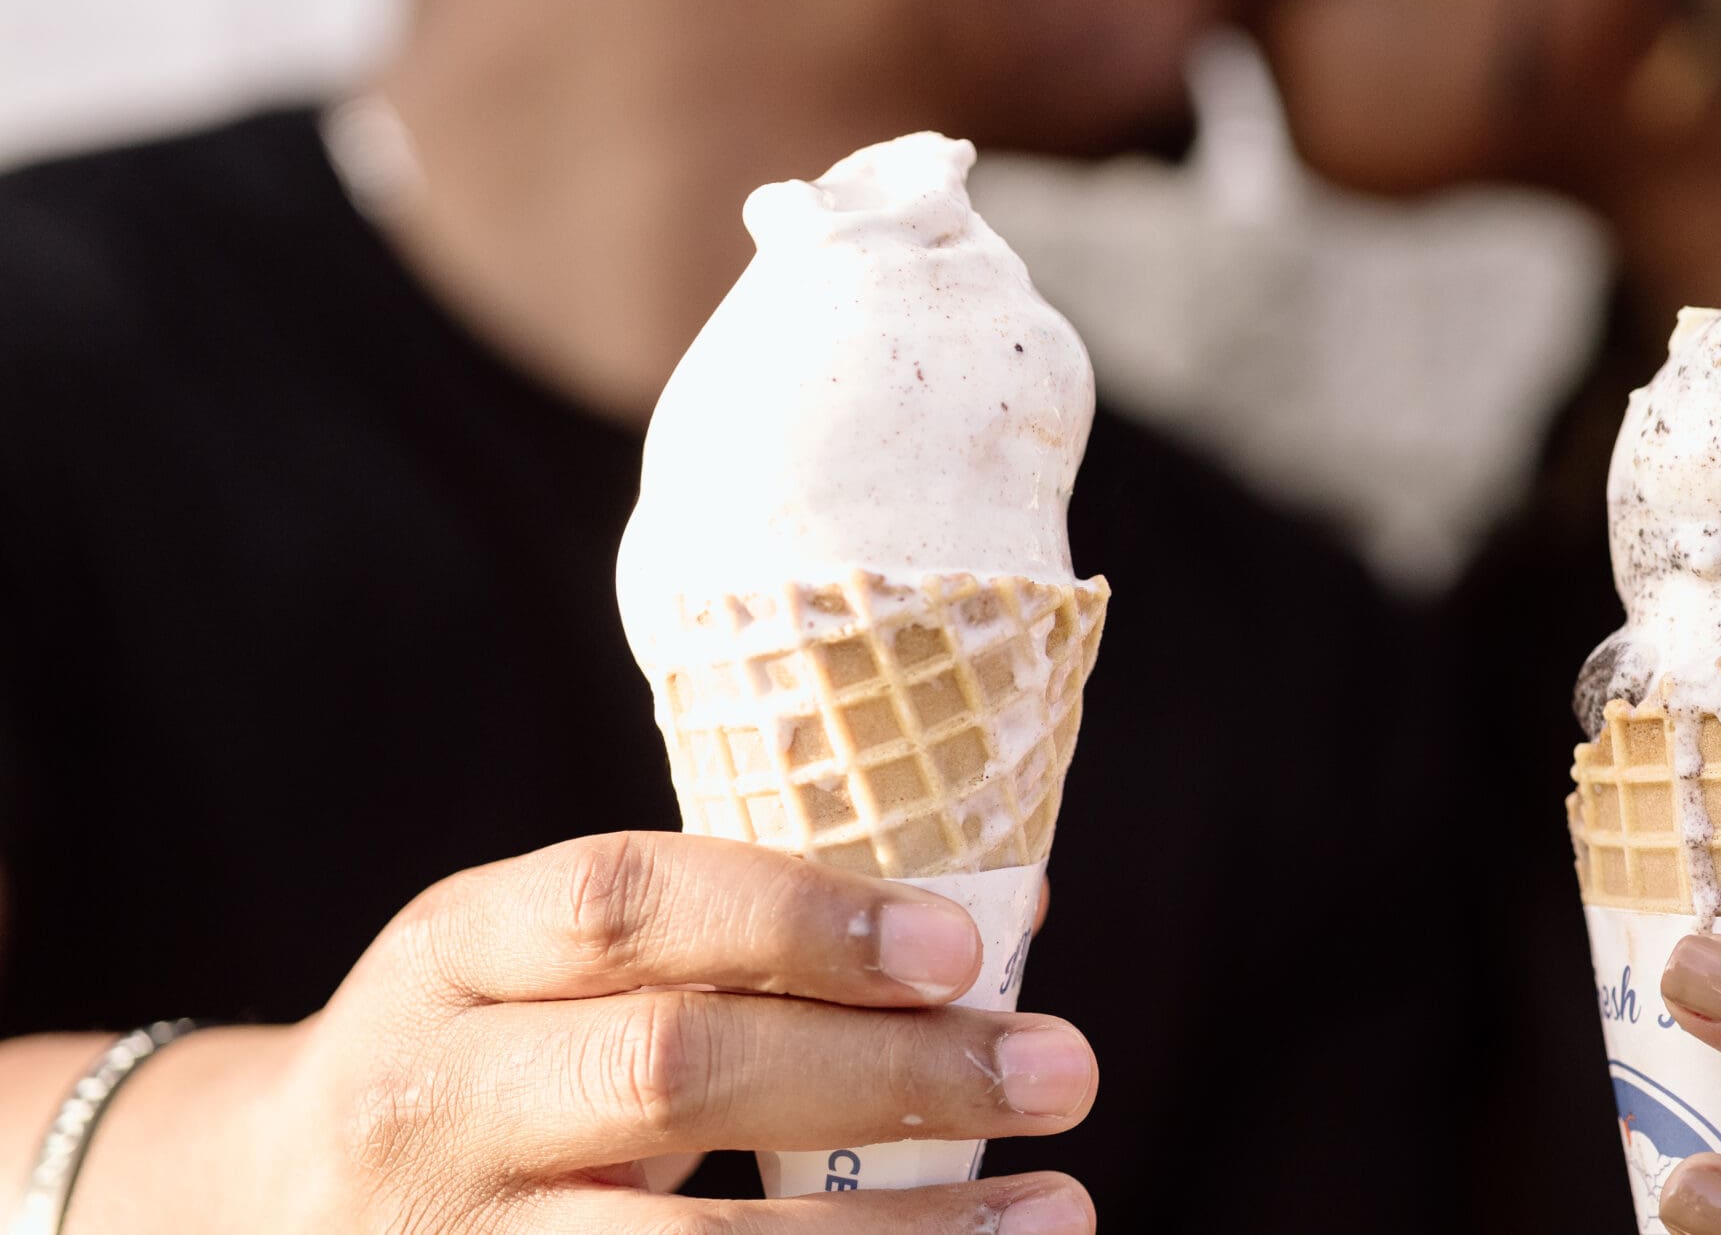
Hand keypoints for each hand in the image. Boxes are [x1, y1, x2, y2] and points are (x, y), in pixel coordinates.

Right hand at [244, 832, 1097, 1232]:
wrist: (268, 1211)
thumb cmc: (492, 1057)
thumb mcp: (560, 967)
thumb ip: (748, 938)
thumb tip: (1007, 918)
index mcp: (456, 951)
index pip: (624, 904)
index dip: (800, 916)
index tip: (960, 944)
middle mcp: (427, 1099)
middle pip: (670, 1071)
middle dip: (887, 1074)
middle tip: (1065, 1069)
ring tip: (1057, 1215)